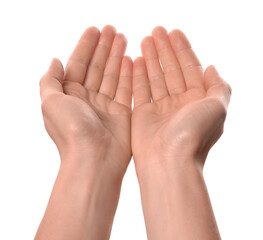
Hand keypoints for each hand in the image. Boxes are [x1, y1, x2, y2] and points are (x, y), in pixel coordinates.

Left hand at [40, 26, 131, 175]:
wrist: (94, 160)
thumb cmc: (71, 132)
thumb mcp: (50, 102)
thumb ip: (50, 80)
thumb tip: (55, 60)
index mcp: (69, 95)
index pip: (78, 64)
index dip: (86, 46)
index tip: (95, 30)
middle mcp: (87, 99)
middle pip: (97, 67)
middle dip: (104, 48)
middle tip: (113, 30)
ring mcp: (106, 106)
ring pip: (112, 75)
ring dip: (117, 57)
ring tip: (123, 38)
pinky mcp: (122, 113)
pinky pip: (126, 89)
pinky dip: (128, 74)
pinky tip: (132, 59)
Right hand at [132, 27, 230, 173]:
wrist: (169, 163)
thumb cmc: (194, 135)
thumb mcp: (218, 107)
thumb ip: (218, 86)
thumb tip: (212, 68)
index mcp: (198, 100)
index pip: (190, 68)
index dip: (182, 49)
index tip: (173, 32)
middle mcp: (180, 103)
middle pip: (172, 70)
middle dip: (165, 50)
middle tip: (156, 31)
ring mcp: (161, 108)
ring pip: (156, 78)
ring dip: (151, 59)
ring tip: (145, 40)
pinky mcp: (144, 114)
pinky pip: (141, 90)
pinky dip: (139, 76)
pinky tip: (136, 60)